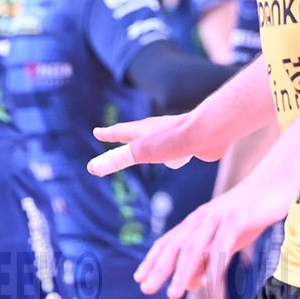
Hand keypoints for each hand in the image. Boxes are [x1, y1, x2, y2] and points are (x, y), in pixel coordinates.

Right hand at [88, 112, 228, 177]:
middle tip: (119, 139)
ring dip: (152, 147)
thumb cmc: (173, 140)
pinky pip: (177, 151)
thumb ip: (117, 160)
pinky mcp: (189, 144)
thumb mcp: (140, 152)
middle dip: (126, 138)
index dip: (107, 134)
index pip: (119, 132)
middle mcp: (156, 131)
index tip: (97, 132)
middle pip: (137, 135)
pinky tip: (183, 159)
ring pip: (158, 143)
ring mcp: (173, 136)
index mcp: (142, 130)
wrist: (207, 133)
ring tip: (152, 153)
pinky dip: (176, 155)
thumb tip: (92, 168)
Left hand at [134, 176, 293, 298]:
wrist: (274, 184)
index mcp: (196, 222)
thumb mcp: (227, 241)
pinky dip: (213, 265)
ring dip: (182, 272)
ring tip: (174, 294)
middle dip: (159, 268)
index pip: (168, 241)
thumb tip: (192, 284)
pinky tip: (208, 284)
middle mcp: (201, 219)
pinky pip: (222, 245)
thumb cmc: (250, 214)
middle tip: (145, 289)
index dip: (153, 260)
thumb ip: (209, 260)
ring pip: (194, 247)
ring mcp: (217, 218)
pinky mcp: (237, 220)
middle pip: (175, 246)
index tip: (139, 278)